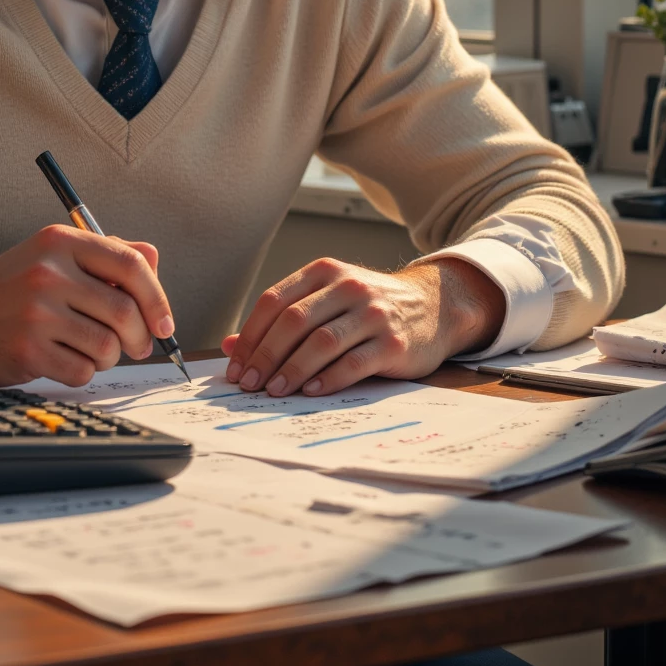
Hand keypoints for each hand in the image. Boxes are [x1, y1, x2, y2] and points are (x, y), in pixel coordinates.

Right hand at [0, 225, 174, 386]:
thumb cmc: (8, 290)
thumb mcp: (51, 256)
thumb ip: (103, 255)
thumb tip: (152, 260)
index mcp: (60, 242)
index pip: (130, 264)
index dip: (157, 297)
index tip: (165, 323)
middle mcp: (48, 271)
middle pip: (124, 311)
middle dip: (138, 337)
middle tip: (134, 346)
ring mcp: (36, 311)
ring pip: (107, 346)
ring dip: (107, 357)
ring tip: (88, 350)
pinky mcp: (26, 349)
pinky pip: (82, 371)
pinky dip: (81, 372)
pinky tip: (62, 359)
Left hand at [221, 257, 505, 397]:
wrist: (434, 306)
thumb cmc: (369, 307)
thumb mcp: (326, 300)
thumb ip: (282, 318)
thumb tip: (230, 345)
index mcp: (325, 273)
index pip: (274, 301)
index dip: (250, 335)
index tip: (236, 366)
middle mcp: (348, 287)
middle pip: (294, 321)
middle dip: (265, 356)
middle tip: (249, 383)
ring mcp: (373, 314)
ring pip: (322, 342)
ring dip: (292, 370)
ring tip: (273, 391)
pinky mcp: (393, 343)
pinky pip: (354, 362)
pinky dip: (329, 378)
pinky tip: (312, 391)